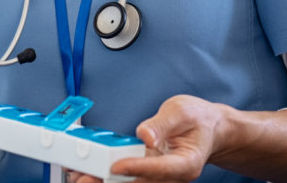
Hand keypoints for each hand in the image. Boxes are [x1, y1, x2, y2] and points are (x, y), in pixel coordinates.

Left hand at [71, 94, 230, 182]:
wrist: (207, 130)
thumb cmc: (197, 120)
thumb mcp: (182, 111)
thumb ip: (163, 123)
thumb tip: (145, 135)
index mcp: (187, 162)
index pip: (161, 169)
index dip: (138, 168)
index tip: (117, 166)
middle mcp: (172, 176)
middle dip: (111, 182)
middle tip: (84, 178)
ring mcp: (159, 178)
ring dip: (104, 182)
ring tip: (78, 176)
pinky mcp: (148, 175)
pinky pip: (127, 179)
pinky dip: (107, 177)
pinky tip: (87, 172)